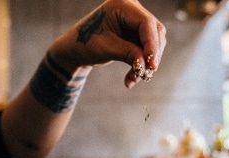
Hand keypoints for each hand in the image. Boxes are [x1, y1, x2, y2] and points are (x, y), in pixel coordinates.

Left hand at [48, 0, 166, 87]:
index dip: (152, 44)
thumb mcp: (106, 49)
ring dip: (146, 63)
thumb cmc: (85, 43)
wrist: (75, 48)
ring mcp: (135, 21)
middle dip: (151, 55)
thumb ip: (128, 54)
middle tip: (146, 74)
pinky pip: (146, 50)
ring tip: (133, 79)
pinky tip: (130, 79)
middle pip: (154, 31)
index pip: (146, 23)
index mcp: (121, 5)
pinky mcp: (136, 33)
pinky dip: (140, 65)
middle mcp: (132, 9)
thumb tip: (147, 65)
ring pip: (153, 42)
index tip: (152, 65)